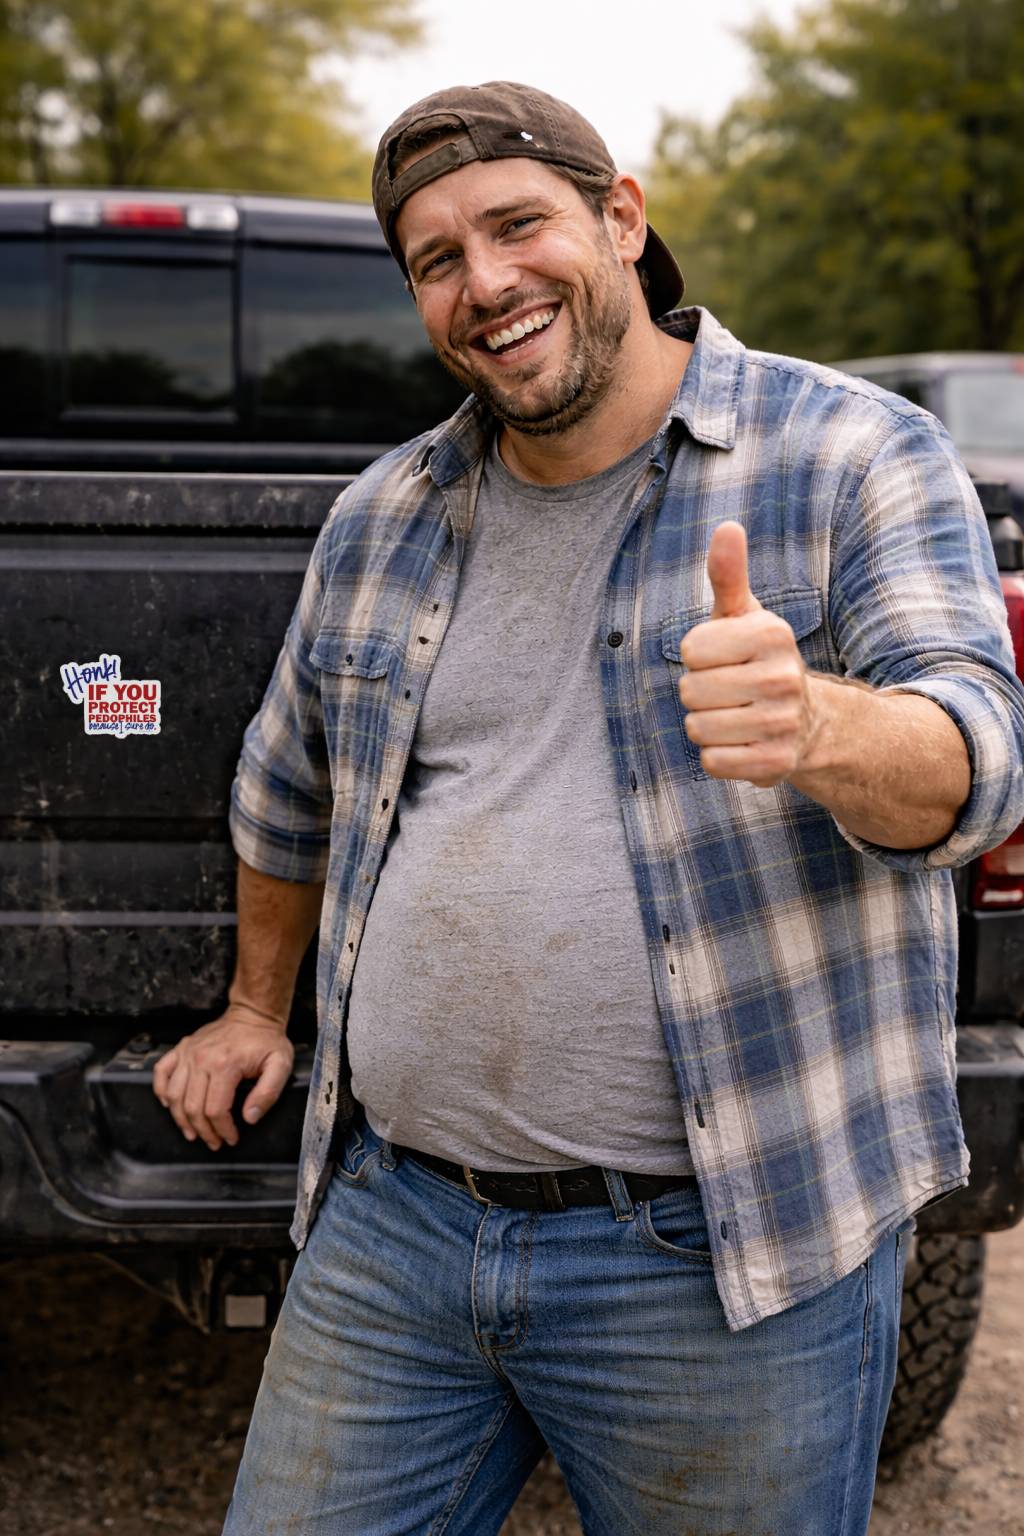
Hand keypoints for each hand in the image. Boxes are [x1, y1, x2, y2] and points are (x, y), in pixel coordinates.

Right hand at [152, 1003, 294, 1150]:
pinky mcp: (182, 1048)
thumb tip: (249, 1117)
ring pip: (174, 1096)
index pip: (216, 1110)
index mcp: (225, 1065)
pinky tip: (169, 1104)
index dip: (222, 1130)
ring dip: (180, 1119)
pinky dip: (161, 1091)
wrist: (253, 1013)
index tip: (231, 1138)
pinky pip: (161, 1072)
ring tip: (192, 1133)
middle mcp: (201, 1059)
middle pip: (192, 1107)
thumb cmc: (266, 1040)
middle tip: (213, 1142)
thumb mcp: (280, 1065)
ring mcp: (188, 1053)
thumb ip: (268, 1093)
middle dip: (203, 1131)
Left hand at [678, 521, 819, 787]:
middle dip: (699, 692)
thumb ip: (728, 575)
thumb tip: (727, 527)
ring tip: (735, 715)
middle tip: (729, 690)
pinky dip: (717, 756)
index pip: (690, 649)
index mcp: (772, 633)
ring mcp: (782, 722)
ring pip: (697, 728)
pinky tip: (741, 742)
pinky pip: (712, 762)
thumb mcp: (743, 615)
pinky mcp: (776, 764)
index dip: (697, 655)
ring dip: (706, 725)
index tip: (724, 656)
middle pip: (690, 691)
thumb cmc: (756, 658)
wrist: (806, 720)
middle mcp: (784, 677)